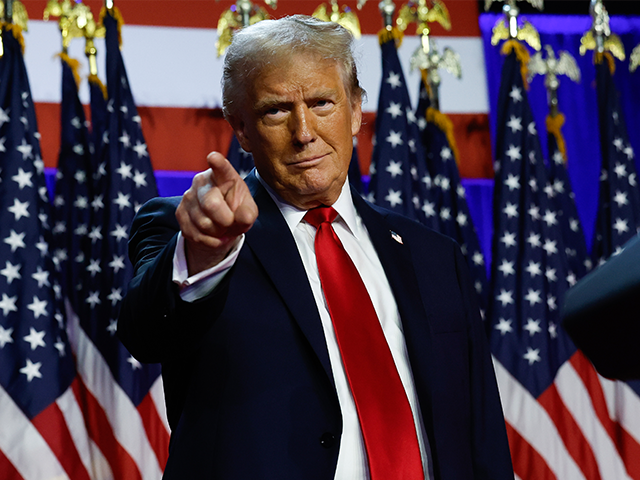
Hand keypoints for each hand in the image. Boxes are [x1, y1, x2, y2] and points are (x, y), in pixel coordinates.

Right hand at [176, 152, 257, 275]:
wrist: (220, 223)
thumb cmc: (237, 210)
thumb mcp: (248, 211)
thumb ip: (248, 213)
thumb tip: (243, 218)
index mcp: (223, 175)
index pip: (221, 168)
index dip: (218, 163)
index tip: (213, 157)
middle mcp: (202, 181)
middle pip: (211, 205)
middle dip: (225, 221)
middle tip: (230, 221)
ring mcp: (188, 196)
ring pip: (203, 224)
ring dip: (218, 232)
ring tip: (222, 226)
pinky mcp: (180, 212)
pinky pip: (196, 234)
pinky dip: (210, 240)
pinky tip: (214, 234)